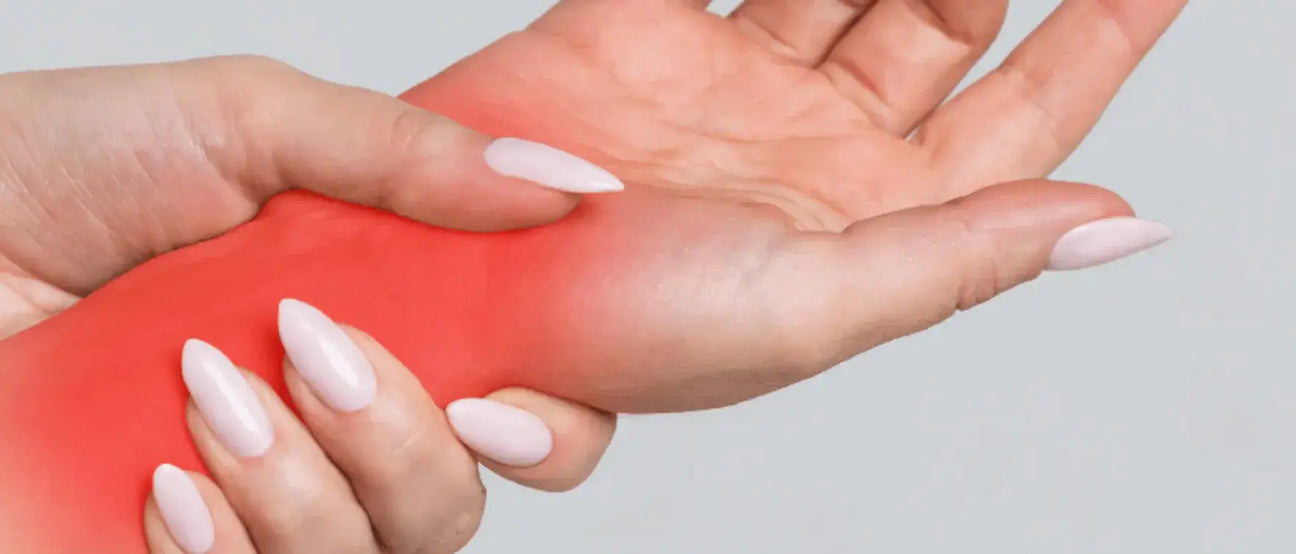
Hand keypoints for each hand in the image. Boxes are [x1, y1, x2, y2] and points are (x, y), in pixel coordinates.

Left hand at [0, 55, 618, 544]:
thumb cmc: (57, 167)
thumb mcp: (250, 123)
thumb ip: (411, 156)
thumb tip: (561, 186)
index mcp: (378, 320)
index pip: (521, 412)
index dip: (543, 427)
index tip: (495, 395)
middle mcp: (329, 422)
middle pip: (452, 505)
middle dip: (402, 446)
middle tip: (316, 351)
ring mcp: (258, 499)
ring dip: (300, 485)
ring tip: (205, 389)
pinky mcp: (191, 549)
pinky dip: (225, 542)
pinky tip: (162, 478)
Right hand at [386, 0, 1183, 409]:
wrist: (444, 292)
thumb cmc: (615, 333)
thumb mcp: (810, 306)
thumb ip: (964, 258)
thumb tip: (1118, 228)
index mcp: (867, 219)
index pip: (1023, 120)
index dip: (1100, 43)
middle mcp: (808, 144)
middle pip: (948, 24)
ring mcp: (729, 78)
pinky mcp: (645, 25)